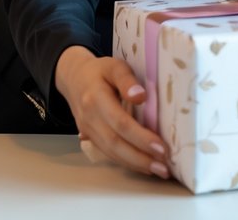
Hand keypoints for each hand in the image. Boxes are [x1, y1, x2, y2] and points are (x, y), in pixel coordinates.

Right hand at [54, 45, 168, 178]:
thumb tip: (141, 96)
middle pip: (115, 143)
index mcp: (96, 98)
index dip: (140, 137)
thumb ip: (127, 79)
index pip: (120, 122)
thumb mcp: (114, 66)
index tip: (161, 147)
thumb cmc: (100, 71)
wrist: (74, 78)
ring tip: (159, 170)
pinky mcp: (90, 138)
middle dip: (141, 157)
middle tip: (164, 167)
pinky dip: (127, 162)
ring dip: (136, 164)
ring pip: (111, 152)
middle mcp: (90, 118)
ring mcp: (88, 130)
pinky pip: (108, 153)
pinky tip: (144, 166)